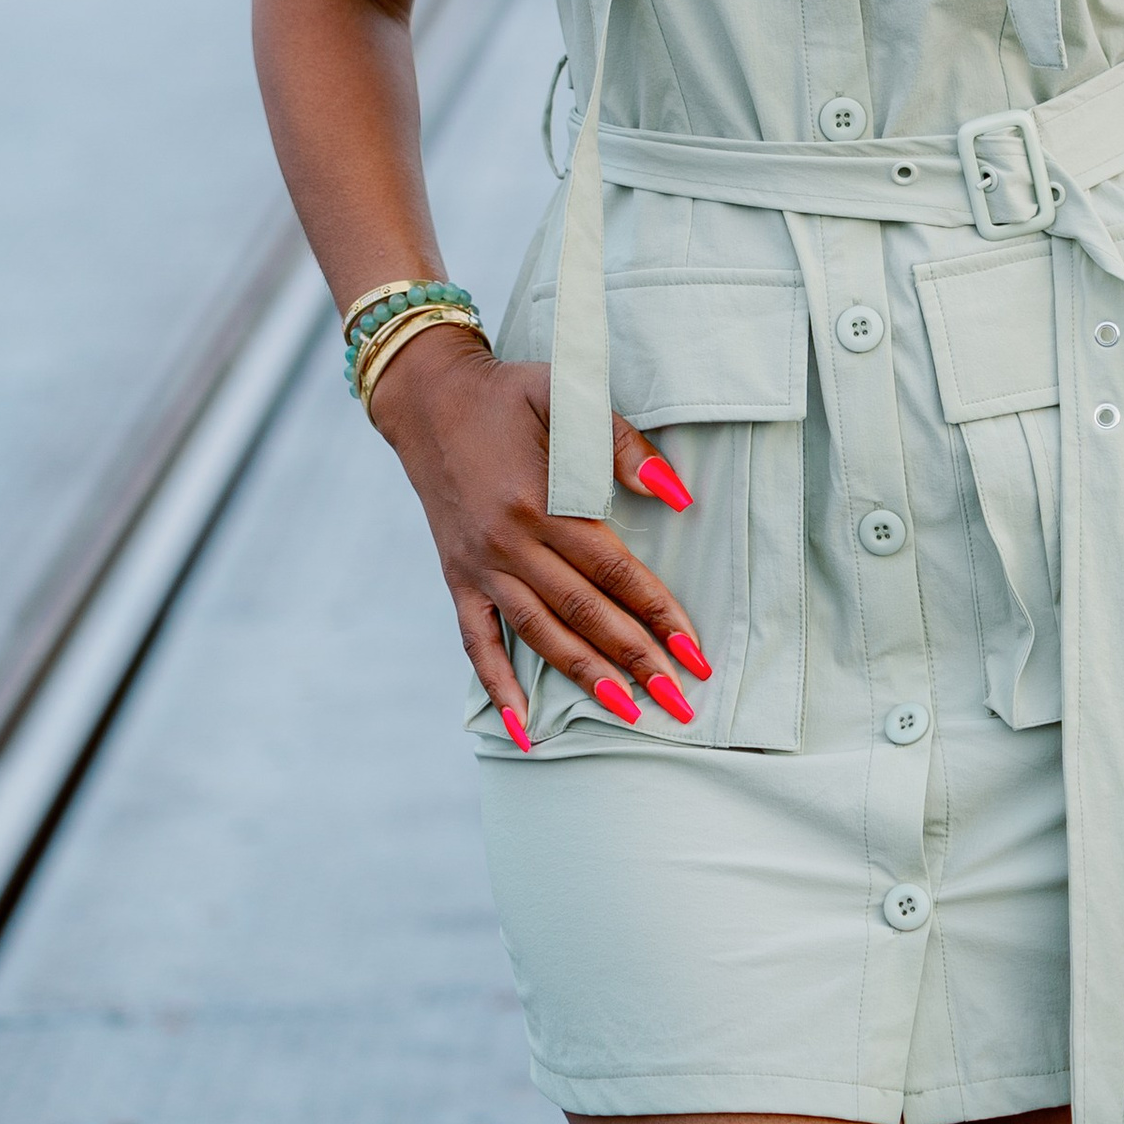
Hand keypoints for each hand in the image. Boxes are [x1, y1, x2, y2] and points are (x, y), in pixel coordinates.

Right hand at [372, 331, 709, 742]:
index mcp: (541, 499)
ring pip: (540, 634)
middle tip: (681, 701)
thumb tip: (674, 495)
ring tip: (629, 712)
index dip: (658, 612)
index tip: (694, 650)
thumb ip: (619, 443)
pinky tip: (524, 728)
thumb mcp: (565, 394)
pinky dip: (499, 686)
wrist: (428, 399)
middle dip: (637, 659)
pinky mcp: (456, 577)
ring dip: (586, 677)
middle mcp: (509, 542)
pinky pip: (477, 641)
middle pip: (584, 612)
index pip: (613, 571)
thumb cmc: (508, 395)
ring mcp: (480, 565)